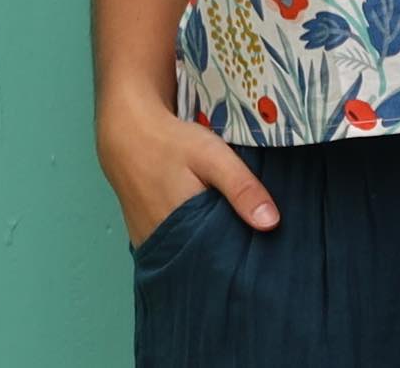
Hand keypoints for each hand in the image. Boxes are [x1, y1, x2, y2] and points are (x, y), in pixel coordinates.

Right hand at [97, 100, 280, 249]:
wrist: (128, 136)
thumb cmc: (172, 144)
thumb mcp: (212, 156)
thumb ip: (241, 187)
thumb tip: (272, 223)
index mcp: (184, 232)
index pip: (220, 263)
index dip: (241, 262)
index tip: (263, 260)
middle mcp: (165, 247)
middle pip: (204, 264)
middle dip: (226, 260)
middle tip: (251, 252)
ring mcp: (152, 246)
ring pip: (188, 259)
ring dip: (207, 253)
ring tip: (231, 243)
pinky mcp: (145, 240)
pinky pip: (172, 252)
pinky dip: (189, 246)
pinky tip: (204, 235)